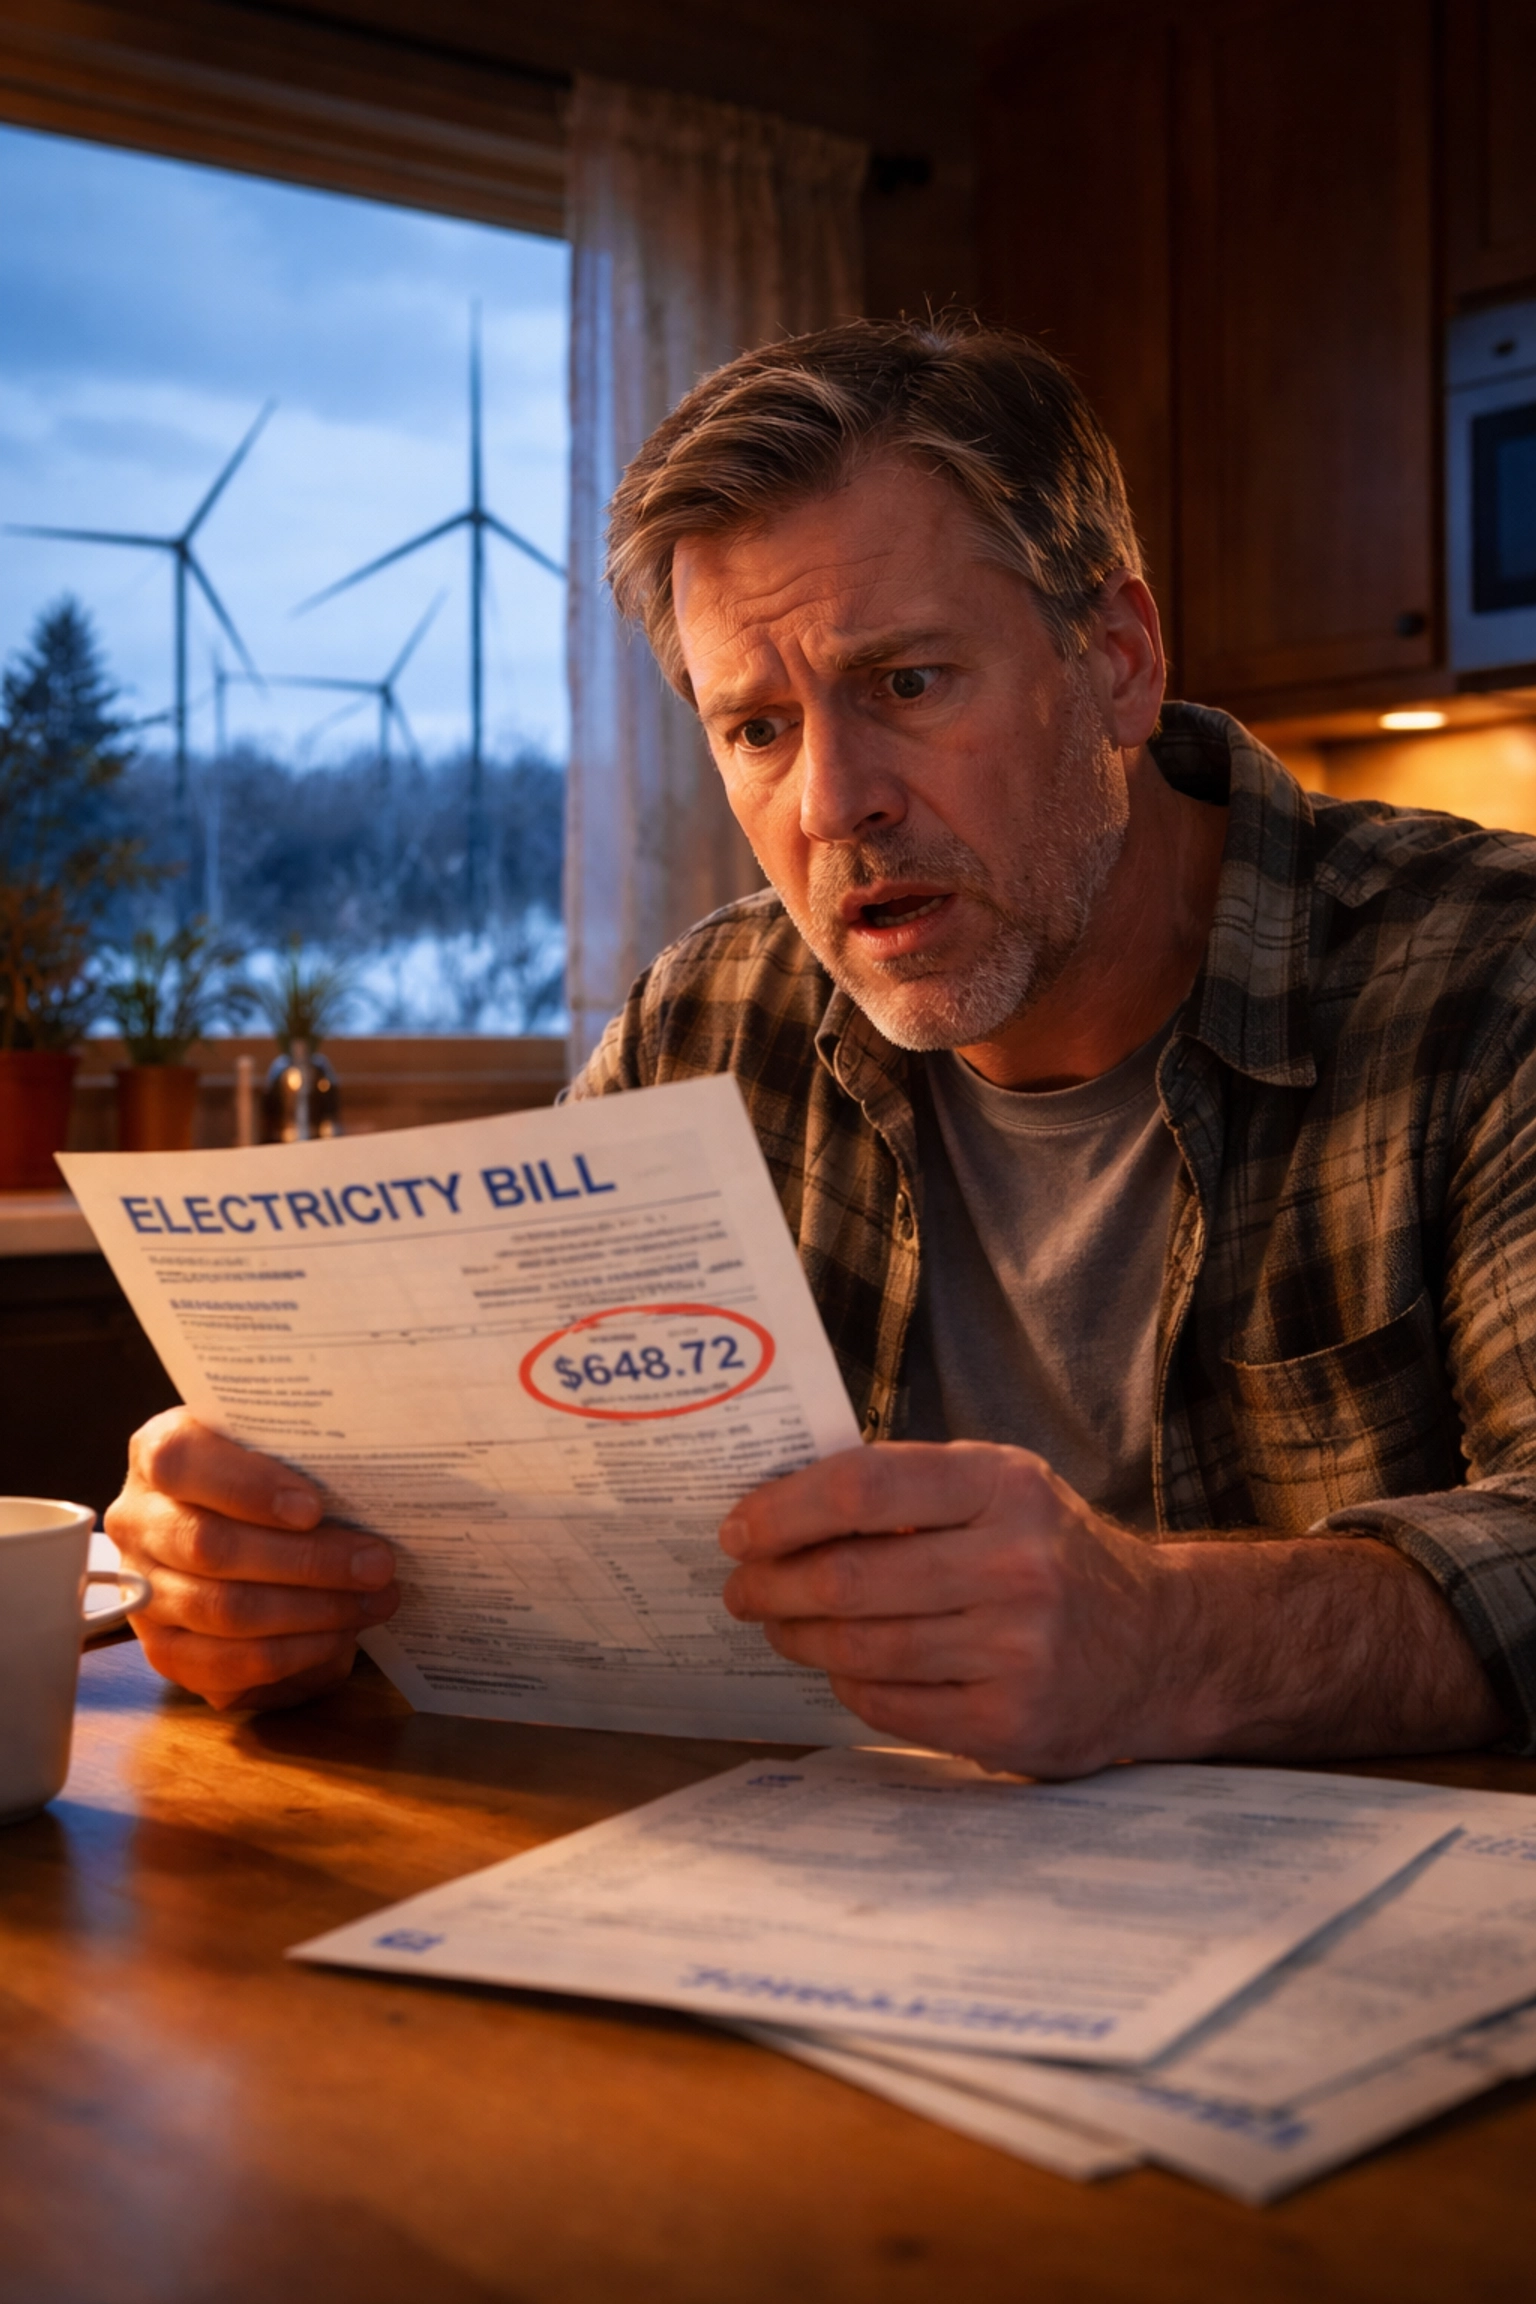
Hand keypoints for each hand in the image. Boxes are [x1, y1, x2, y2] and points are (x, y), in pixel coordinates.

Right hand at [104, 1407, 399, 1711]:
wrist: (246, 1532)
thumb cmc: (276, 1482)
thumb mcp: (282, 1452)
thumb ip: (304, 1458)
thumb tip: (373, 1486)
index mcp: (158, 1452)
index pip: (180, 1462)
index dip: (246, 1486)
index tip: (314, 1508)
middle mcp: (137, 1521)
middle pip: (209, 1545)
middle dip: (306, 1560)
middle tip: (377, 1564)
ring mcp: (143, 1590)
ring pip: (222, 1609)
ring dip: (311, 1610)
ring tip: (374, 1600)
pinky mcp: (163, 1650)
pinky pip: (224, 1663)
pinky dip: (292, 1653)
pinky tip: (338, 1636)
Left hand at [719, 1441, 1507, 1773]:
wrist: (1159, 1646)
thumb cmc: (1052, 1554)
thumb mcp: (1000, 1492)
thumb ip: (906, 1492)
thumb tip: (777, 1503)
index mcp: (1004, 1486)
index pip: (861, 1488)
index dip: (782, 1511)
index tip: (738, 1529)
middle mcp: (1015, 1564)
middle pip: (846, 1577)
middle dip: (771, 1584)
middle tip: (741, 1588)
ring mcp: (1015, 1649)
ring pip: (857, 1646)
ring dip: (797, 1636)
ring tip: (778, 1625)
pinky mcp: (1009, 1721)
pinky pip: (886, 1703)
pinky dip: (847, 1684)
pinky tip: (840, 1666)